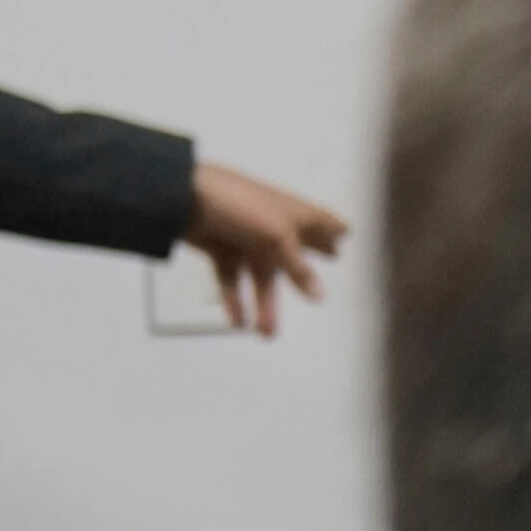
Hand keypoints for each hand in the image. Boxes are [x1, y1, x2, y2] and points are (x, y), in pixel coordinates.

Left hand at [184, 163, 351, 336]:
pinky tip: (238, 320)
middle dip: (303, 275)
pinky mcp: (220, 247)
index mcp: (293, 214)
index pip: (322, 221)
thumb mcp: (277, 238)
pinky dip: (234, 299)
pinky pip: (231, 279)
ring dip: (265, 304)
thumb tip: (321, 296)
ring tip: (267, 333)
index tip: (346, 237)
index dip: (335, 230)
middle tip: (316, 294)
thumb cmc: (241, 207)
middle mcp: (272, 226)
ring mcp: (245, 237)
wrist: (184, 197)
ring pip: (261, 275)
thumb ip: (299, 269)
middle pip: (293, 254)